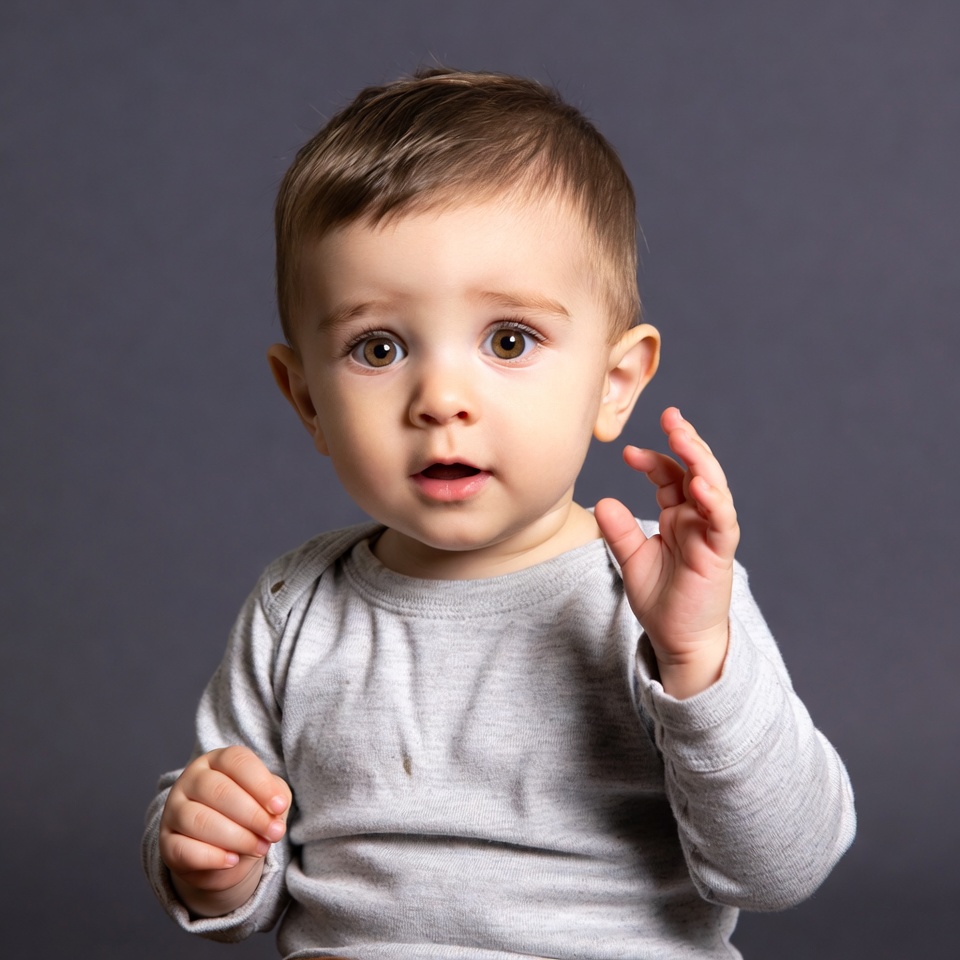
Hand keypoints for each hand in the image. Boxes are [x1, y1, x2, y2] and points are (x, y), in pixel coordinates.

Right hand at [159, 745, 290, 916]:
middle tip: (274, 833)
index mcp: (217, 760)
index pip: (237, 761)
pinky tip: (232, 860)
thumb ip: (275, 800)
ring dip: (236, 837)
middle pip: (219, 790)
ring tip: (260, 848)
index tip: (280, 807)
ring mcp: (174, 810)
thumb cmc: (247, 815)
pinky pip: (183, 849)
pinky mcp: (166, 843)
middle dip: (252, 814)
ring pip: (199, 819)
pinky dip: (211, 857)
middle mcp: (191, 780)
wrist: (222, 854)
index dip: (261, 784)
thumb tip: (276, 815)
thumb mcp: (266, 801)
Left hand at [595, 407, 739, 698]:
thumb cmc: (661, 601)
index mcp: (677, 516)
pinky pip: (722, 521)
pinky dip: (713, 500)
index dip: (652, 459)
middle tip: (670, 417)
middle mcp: (696, 519)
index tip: (627, 450)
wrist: (678, 641)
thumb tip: (602, 501)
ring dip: (701, 460)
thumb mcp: (631, 560)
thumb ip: (619, 531)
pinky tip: (699, 483)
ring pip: (713, 488)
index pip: (669, 476)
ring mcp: (711, 534)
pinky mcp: (720, 553)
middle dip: (685, 442)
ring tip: (685, 437)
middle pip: (696, 470)